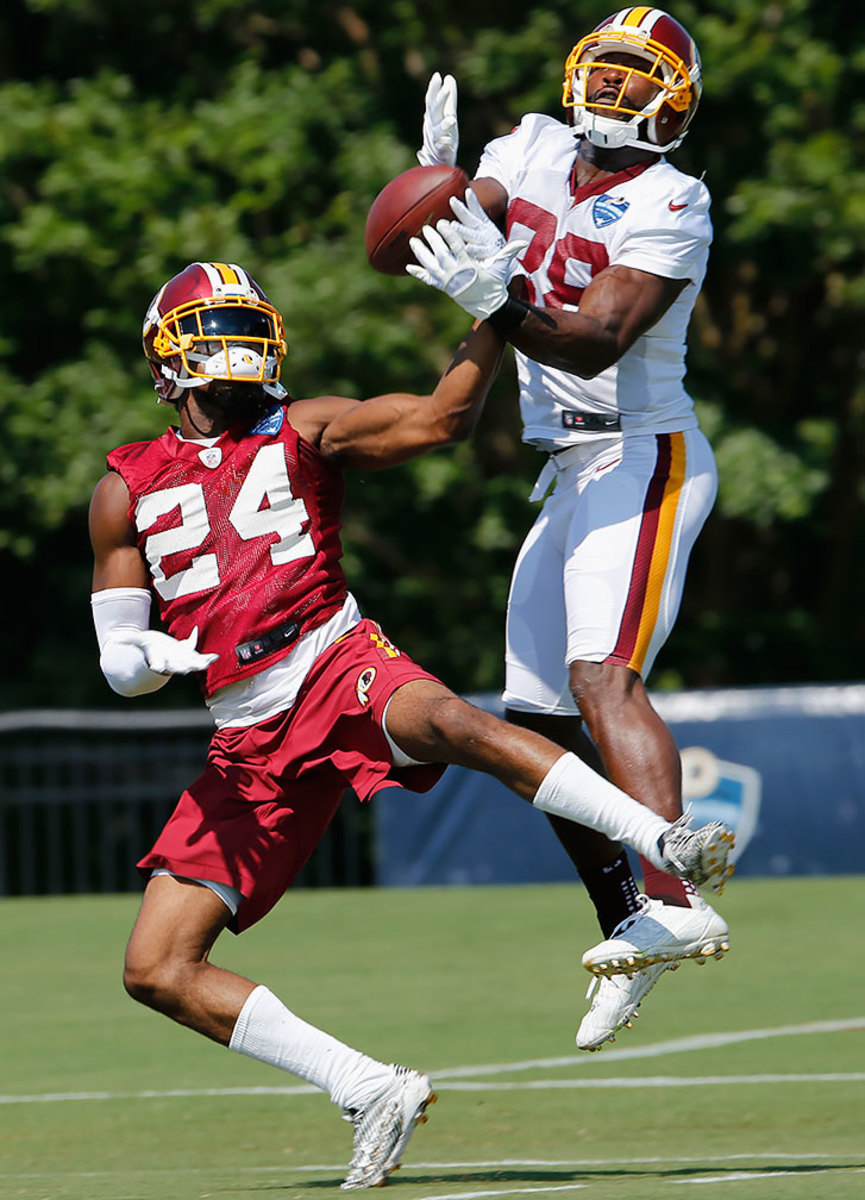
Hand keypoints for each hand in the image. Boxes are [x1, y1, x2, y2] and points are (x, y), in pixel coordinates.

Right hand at [115, 626, 216, 675]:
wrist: (162, 653)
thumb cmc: (150, 647)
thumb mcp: (139, 641)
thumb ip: (128, 639)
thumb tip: (114, 637)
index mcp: (158, 660)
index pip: (157, 665)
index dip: (157, 665)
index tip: (157, 667)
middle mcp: (171, 662)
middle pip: (176, 667)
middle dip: (181, 667)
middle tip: (186, 670)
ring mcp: (182, 660)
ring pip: (191, 664)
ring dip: (199, 664)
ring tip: (207, 662)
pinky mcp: (190, 656)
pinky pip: (200, 658)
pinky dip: (207, 658)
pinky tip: (215, 656)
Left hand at [407, 220, 526, 319]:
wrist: (488, 305)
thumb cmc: (494, 283)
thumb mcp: (501, 267)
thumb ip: (508, 252)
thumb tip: (523, 243)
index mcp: (469, 267)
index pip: (457, 248)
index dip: (449, 235)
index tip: (443, 224)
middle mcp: (456, 274)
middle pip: (441, 254)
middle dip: (433, 241)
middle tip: (426, 228)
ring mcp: (448, 282)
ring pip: (431, 265)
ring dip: (421, 254)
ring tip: (413, 242)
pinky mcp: (443, 288)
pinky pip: (428, 280)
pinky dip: (418, 273)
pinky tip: (408, 267)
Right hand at [417, 72, 458, 167]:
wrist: (437, 161)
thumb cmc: (442, 134)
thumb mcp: (447, 114)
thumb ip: (449, 98)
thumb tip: (449, 77)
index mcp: (433, 117)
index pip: (431, 100)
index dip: (433, 88)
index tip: (437, 75)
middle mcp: (432, 127)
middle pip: (434, 111)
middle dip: (440, 100)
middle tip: (447, 88)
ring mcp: (435, 140)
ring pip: (437, 131)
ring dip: (444, 124)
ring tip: (452, 118)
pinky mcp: (441, 153)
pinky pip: (442, 149)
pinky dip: (445, 145)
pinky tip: (449, 142)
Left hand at [448, 189, 505, 257]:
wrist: (504, 261)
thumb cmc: (488, 243)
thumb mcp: (481, 227)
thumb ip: (474, 212)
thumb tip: (465, 195)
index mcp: (481, 224)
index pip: (474, 211)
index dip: (469, 203)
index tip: (462, 193)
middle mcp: (483, 232)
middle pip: (470, 220)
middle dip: (461, 211)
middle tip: (452, 201)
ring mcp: (486, 242)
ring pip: (472, 235)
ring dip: (463, 230)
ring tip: (453, 225)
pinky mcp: (489, 254)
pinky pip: (480, 252)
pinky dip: (474, 249)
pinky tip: (467, 247)